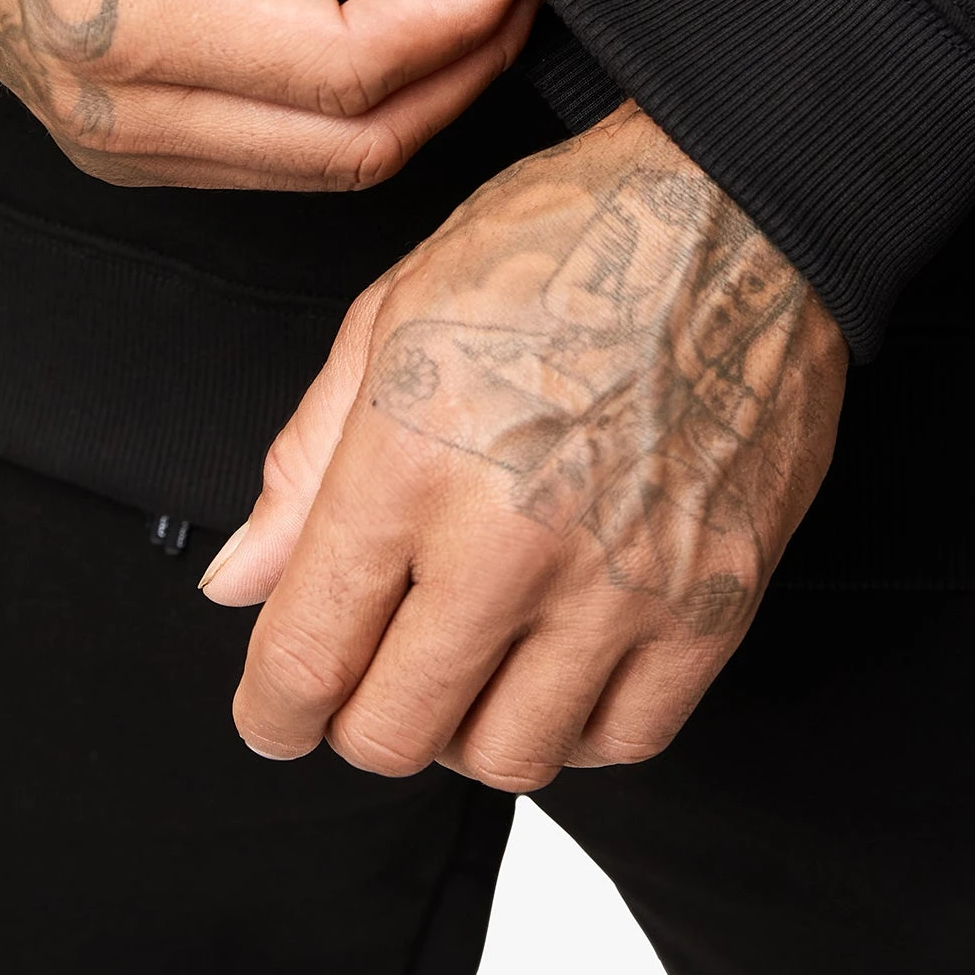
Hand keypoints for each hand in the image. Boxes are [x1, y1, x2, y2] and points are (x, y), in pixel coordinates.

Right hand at [0, 0, 533, 186]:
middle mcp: (120, 118)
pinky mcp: (131, 149)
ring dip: (418, 94)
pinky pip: (279, 160)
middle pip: (352, 142)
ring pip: (324, 166)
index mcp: (130, 29)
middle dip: (458, 67)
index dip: (453, 16)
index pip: (346, 66)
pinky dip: (356, 108)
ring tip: (464, 2)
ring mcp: (122, 148)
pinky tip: (392, 37)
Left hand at [203, 104, 846, 788]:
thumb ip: (305, 461)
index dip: (271, 710)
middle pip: (397, 732)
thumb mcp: (392, 316)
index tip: (274, 712)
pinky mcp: (715, 602)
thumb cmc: (561, 245)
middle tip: (369, 676)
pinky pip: (628, 739)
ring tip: (468, 661)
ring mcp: (623, 582)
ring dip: (467, 729)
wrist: (732, 215)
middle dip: (356, 721)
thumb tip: (241, 578)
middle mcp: (513, 539)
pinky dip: (578, 727)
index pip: (308, 656)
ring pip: (511, 758)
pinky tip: (559, 661)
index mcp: (411, 460)